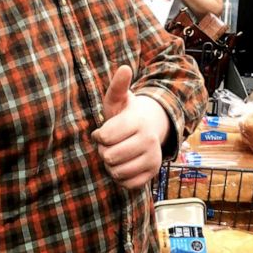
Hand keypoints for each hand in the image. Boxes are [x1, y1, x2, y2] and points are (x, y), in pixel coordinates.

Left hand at [92, 65, 169, 188]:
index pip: (105, 138)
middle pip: (109, 157)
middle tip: (110, 144)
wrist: (151, 128)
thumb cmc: (127, 114)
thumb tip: (124, 67)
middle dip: (103, 151)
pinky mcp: (152, 174)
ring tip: (117, 153)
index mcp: (138, 122)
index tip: (103, 131)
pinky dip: (120, 177)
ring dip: (111, 165)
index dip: (99, 136)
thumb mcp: (120, 99)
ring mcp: (153, 159)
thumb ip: (118, 86)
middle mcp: (149, 141)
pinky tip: (124, 164)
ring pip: (116, 172)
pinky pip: (126, 184)